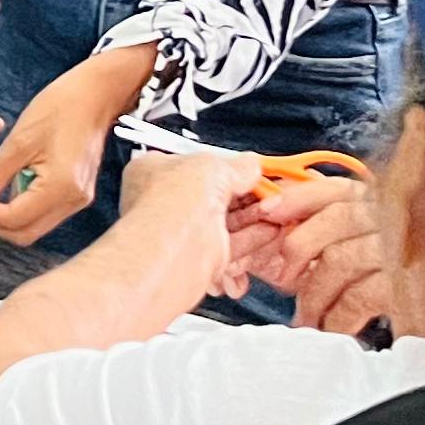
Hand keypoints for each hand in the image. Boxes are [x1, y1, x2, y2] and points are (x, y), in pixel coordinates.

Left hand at [0, 45, 158, 241]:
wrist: (98, 94)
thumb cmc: (64, 107)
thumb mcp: (20, 139)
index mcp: (62, 188)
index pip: (13, 219)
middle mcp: (72, 202)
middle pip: (23, 232)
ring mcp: (76, 200)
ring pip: (30, 225)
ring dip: (1, 215)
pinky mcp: (73, 193)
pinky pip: (40, 211)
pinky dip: (16, 205)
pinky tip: (0, 186)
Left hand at [110, 147, 262, 306]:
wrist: (173, 249)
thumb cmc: (172, 204)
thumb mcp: (212, 166)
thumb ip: (236, 166)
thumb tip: (249, 165)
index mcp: (152, 173)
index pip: (193, 167)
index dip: (224, 169)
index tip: (248, 171)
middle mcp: (163, 205)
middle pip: (212, 197)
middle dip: (245, 196)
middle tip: (267, 192)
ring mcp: (180, 234)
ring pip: (224, 224)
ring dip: (252, 218)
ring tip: (273, 208)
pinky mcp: (197, 259)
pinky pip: (229, 248)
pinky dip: (251, 240)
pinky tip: (268, 231)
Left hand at [230, 165, 391, 332]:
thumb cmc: (422, 282)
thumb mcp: (387, 245)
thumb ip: (349, 231)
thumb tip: (292, 230)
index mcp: (389, 202)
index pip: (338, 188)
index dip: (298, 197)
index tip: (270, 211)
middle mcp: (397, 217)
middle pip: (334, 218)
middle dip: (299, 248)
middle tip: (286, 278)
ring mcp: (403, 248)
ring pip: (338, 259)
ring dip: (313, 294)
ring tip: (308, 317)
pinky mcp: (407, 285)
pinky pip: (358, 297)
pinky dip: (337, 317)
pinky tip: (332, 327)